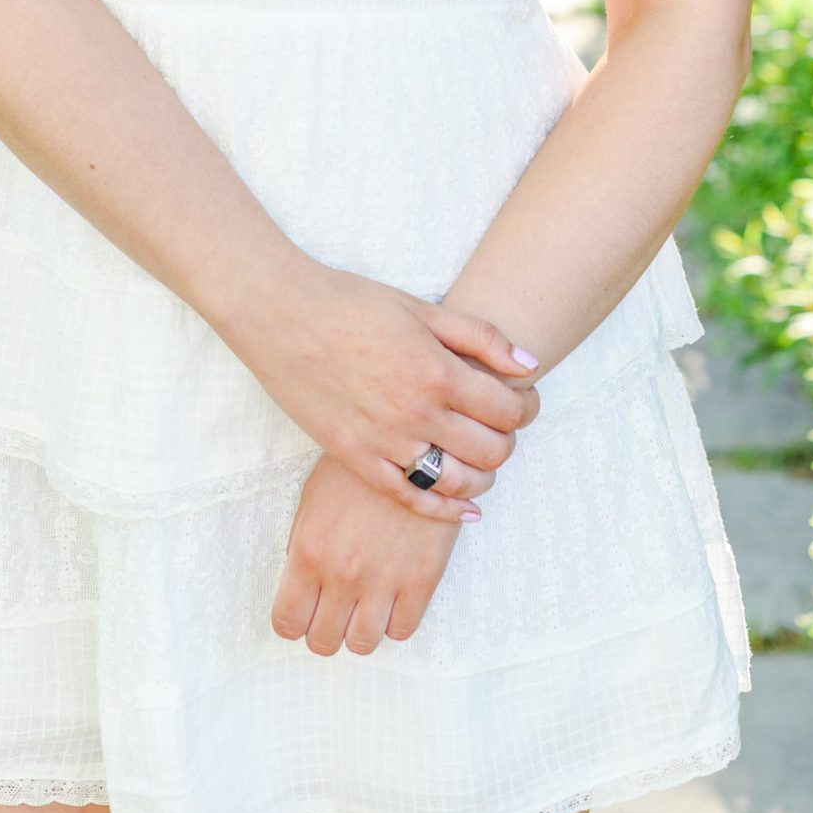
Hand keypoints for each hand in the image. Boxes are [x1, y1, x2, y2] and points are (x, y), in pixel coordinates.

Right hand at [223, 256, 540, 516]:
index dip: (528, 406)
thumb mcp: (421, 308)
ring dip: (484, 478)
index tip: (525, 399)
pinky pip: (410, 498)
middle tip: (505, 425)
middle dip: (509, 440)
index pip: (508, 409)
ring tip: (484, 460)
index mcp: (437, 371)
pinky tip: (462, 508)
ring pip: (457, 483)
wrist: (282, 315)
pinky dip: (444, 510)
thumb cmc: (350, 303)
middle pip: (490, 450)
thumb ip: (480, 336)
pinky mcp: (356, 458)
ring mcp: (385, 442)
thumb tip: (531, 365)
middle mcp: (416, 414)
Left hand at [272, 451, 467, 655]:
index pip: (287, 622)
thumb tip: (299, 587)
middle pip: (323, 642)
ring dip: (358, 631)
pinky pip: (402, 632)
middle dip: (323, 630)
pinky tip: (392, 599)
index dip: (292, 623)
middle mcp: (343, 575)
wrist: (413, 448)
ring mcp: (383, 582)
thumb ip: (302, 547)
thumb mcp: (313, 499)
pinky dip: (394, 622)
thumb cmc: (357, 470)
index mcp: (310, 552)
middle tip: (333, 612)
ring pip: (362, 645)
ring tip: (363, 608)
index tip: (301, 615)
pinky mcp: (421, 582)